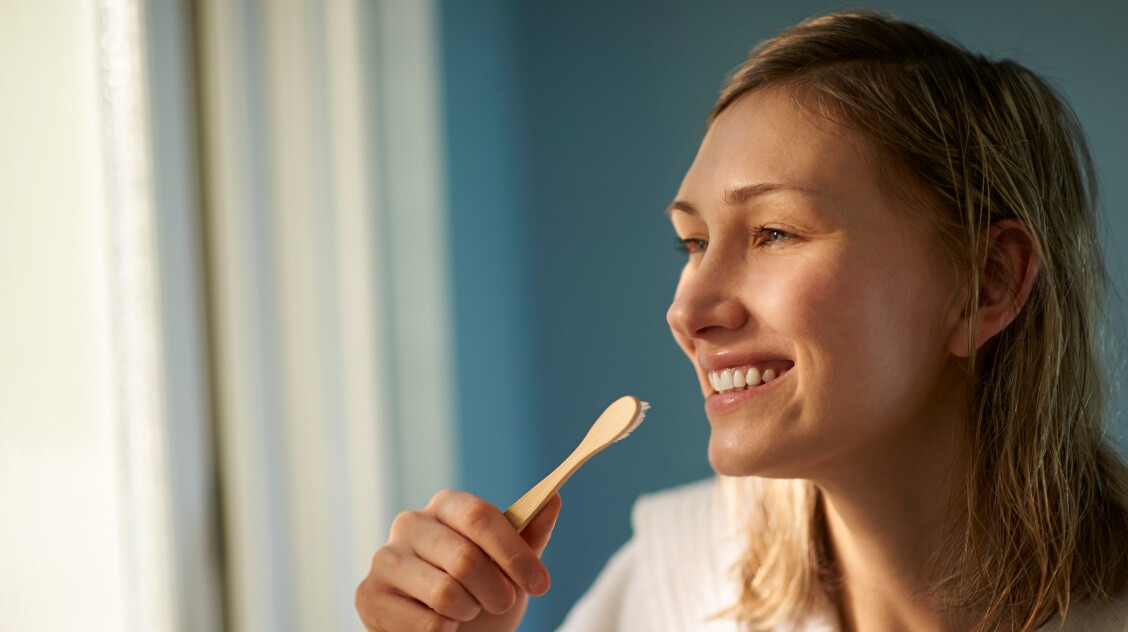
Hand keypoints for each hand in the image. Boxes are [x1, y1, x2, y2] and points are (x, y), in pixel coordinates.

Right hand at [356, 490, 561, 631]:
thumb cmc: (479, 590)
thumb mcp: (509, 566)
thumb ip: (529, 535)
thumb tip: (554, 498)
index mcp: (446, 505)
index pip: (480, 516)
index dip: (514, 553)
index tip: (540, 584)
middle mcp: (410, 523)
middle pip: (466, 558)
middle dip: (497, 591)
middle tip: (501, 603)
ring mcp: (385, 558)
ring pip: (446, 592)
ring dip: (469, 612)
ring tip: (467, 611)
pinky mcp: (369, 595)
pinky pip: (426, 622)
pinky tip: (442, 625)